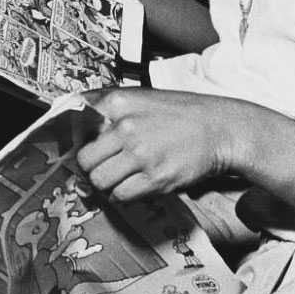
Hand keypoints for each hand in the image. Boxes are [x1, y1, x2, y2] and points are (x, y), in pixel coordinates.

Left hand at [77, 88, 242, 201]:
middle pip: (85, 160)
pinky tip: (136, 186)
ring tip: (121, 178)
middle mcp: (126, 127)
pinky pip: (122, 196)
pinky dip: (125, 196)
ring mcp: (141, 154)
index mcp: (119, 102)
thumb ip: (110, 108)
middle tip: (103, 168)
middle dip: (92, 168)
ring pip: (100, 181)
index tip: (79, 150)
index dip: (76, 141)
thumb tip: (73, 117)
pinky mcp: (156, 177)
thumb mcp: (143, 97)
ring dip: (107, 184)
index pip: (76, 123)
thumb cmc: (181, 114)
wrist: (221, 128)